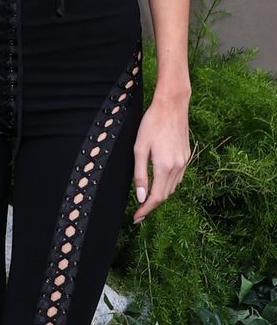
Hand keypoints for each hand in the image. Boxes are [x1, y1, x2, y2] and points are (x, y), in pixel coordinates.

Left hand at [131, 90, 191, 221]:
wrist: (172, 106)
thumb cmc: (151, 124)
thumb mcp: (139, 148)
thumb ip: (140, 174)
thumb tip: (141, 197)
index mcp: (164, 166)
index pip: (155, 197)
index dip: (146, 210)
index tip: (136, 218)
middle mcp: (178, 167)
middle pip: (165, 195)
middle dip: (151, 205)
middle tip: (138, 212)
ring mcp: (184, 162)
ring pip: (173, 187)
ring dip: (160, 195)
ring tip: (147, 199)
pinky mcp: (187, 156)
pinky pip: (178, 177)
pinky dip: (168, 184)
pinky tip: (160, 182)